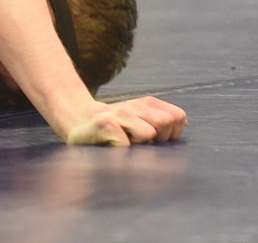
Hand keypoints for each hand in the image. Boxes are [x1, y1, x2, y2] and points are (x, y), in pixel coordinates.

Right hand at [64, 96, 186, 145]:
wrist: (79, 124)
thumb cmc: (114, 131)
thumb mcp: (140, 123)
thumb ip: (160, 127)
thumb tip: (176, 142)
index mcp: (147, 104)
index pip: (178, 117)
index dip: (171, 134)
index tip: (155, 141)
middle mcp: (135, 105)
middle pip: (166, 123)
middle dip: (157, 140)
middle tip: (139, 144)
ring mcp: (119, 113)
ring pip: (148, 133)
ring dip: (138, 146)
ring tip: (125, 145)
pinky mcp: (105, 124)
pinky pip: (127, 144)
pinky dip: (122, 152)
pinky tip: (112, 148)